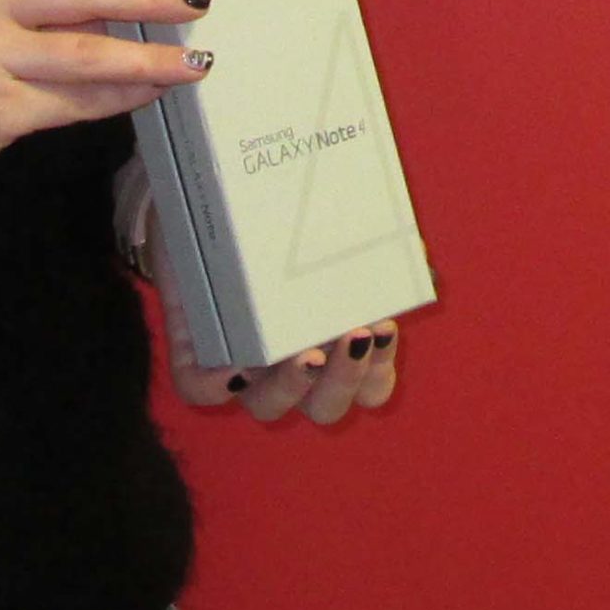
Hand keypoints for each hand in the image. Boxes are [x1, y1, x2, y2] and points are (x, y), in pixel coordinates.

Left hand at [148, 195, 402, 426]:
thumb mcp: (321, 228)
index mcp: (330, 348)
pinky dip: (217, 385)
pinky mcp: (192, 354)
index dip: (379, 372)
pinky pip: (199, 390)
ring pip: (267, 407)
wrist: (201, 201)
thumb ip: (365, 240)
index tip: (383, 326)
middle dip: (345, 379)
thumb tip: (417, 251)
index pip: (369, 386)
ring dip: (292, 387)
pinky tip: (236, 364)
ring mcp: (239, 367)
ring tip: (305, 353)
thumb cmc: (273, 225)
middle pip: (325, 408)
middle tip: (353, 334)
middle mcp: (288, 368)